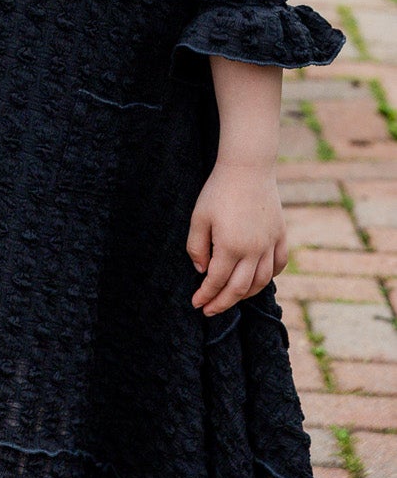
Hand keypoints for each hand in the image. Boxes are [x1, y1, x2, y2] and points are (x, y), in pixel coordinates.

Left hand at [187, 162, 287, 315]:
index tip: (197, 304)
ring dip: (246, 295)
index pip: (217, 281)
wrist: (248, 167)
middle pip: (239, 288)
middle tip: (210, 310)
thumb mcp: (199, 217)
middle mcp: (253, 251)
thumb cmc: (219, 190)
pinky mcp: (281, 235)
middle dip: (222, 303)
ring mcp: (270, 244)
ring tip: (231, 298)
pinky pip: (278, 265)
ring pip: (261, 282)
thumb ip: (197, 247)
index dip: (206, 296)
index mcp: (230, 247)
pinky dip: (269, 277)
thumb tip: (202, 272)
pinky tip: (257, 279)